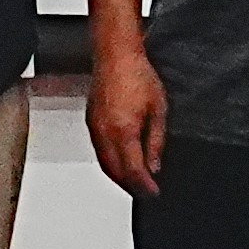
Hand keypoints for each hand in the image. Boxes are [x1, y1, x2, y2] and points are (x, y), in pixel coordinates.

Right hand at [89, 36, 169, 200]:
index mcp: (123, 131)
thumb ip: (156, 142)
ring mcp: (94, 128)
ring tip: (134, 183)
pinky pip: (98, 151)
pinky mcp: (90, 122)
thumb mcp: (158, 110)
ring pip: (104, 164)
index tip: (153, 193)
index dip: (144, 186)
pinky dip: (109, 163)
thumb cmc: (137, 75)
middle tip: (145, 193)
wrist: (115, 55)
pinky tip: (120, 163)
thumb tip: (154, 165)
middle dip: (130, 186)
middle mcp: (105, 133)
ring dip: (118, 177)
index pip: (133, 171)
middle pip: (115, 172)